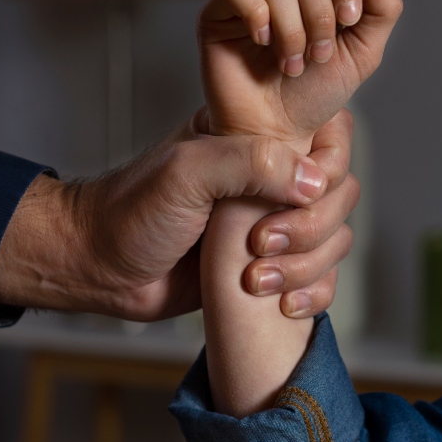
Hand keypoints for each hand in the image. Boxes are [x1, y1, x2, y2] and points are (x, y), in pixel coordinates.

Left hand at [0, 111, 356, 320]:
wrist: (101, 269)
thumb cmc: (131, 212)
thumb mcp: (186, 172)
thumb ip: (250, 163)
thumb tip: (314, 181)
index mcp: (254, 137)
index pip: (328, 136)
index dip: (325, 168)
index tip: (293, 195)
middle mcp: (270, 177)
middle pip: (340, 193)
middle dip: (311, 227)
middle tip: (260, 244)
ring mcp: (272, 222)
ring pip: (335, 238)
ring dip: (307, 265)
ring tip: (255, 280)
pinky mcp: (269, 266)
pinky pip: (320, 278)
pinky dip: (314, 293)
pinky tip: (284, 305)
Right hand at [198, 0, 402, 144]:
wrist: (276, 133)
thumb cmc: (314, 96)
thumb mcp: (362, 55)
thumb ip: (382, 10)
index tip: (349, 20)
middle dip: (320, 16)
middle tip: (317, 56)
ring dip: (292, 31)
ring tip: (290, 65)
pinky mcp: (218, 13)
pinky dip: (256, 15)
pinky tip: (262, 43)